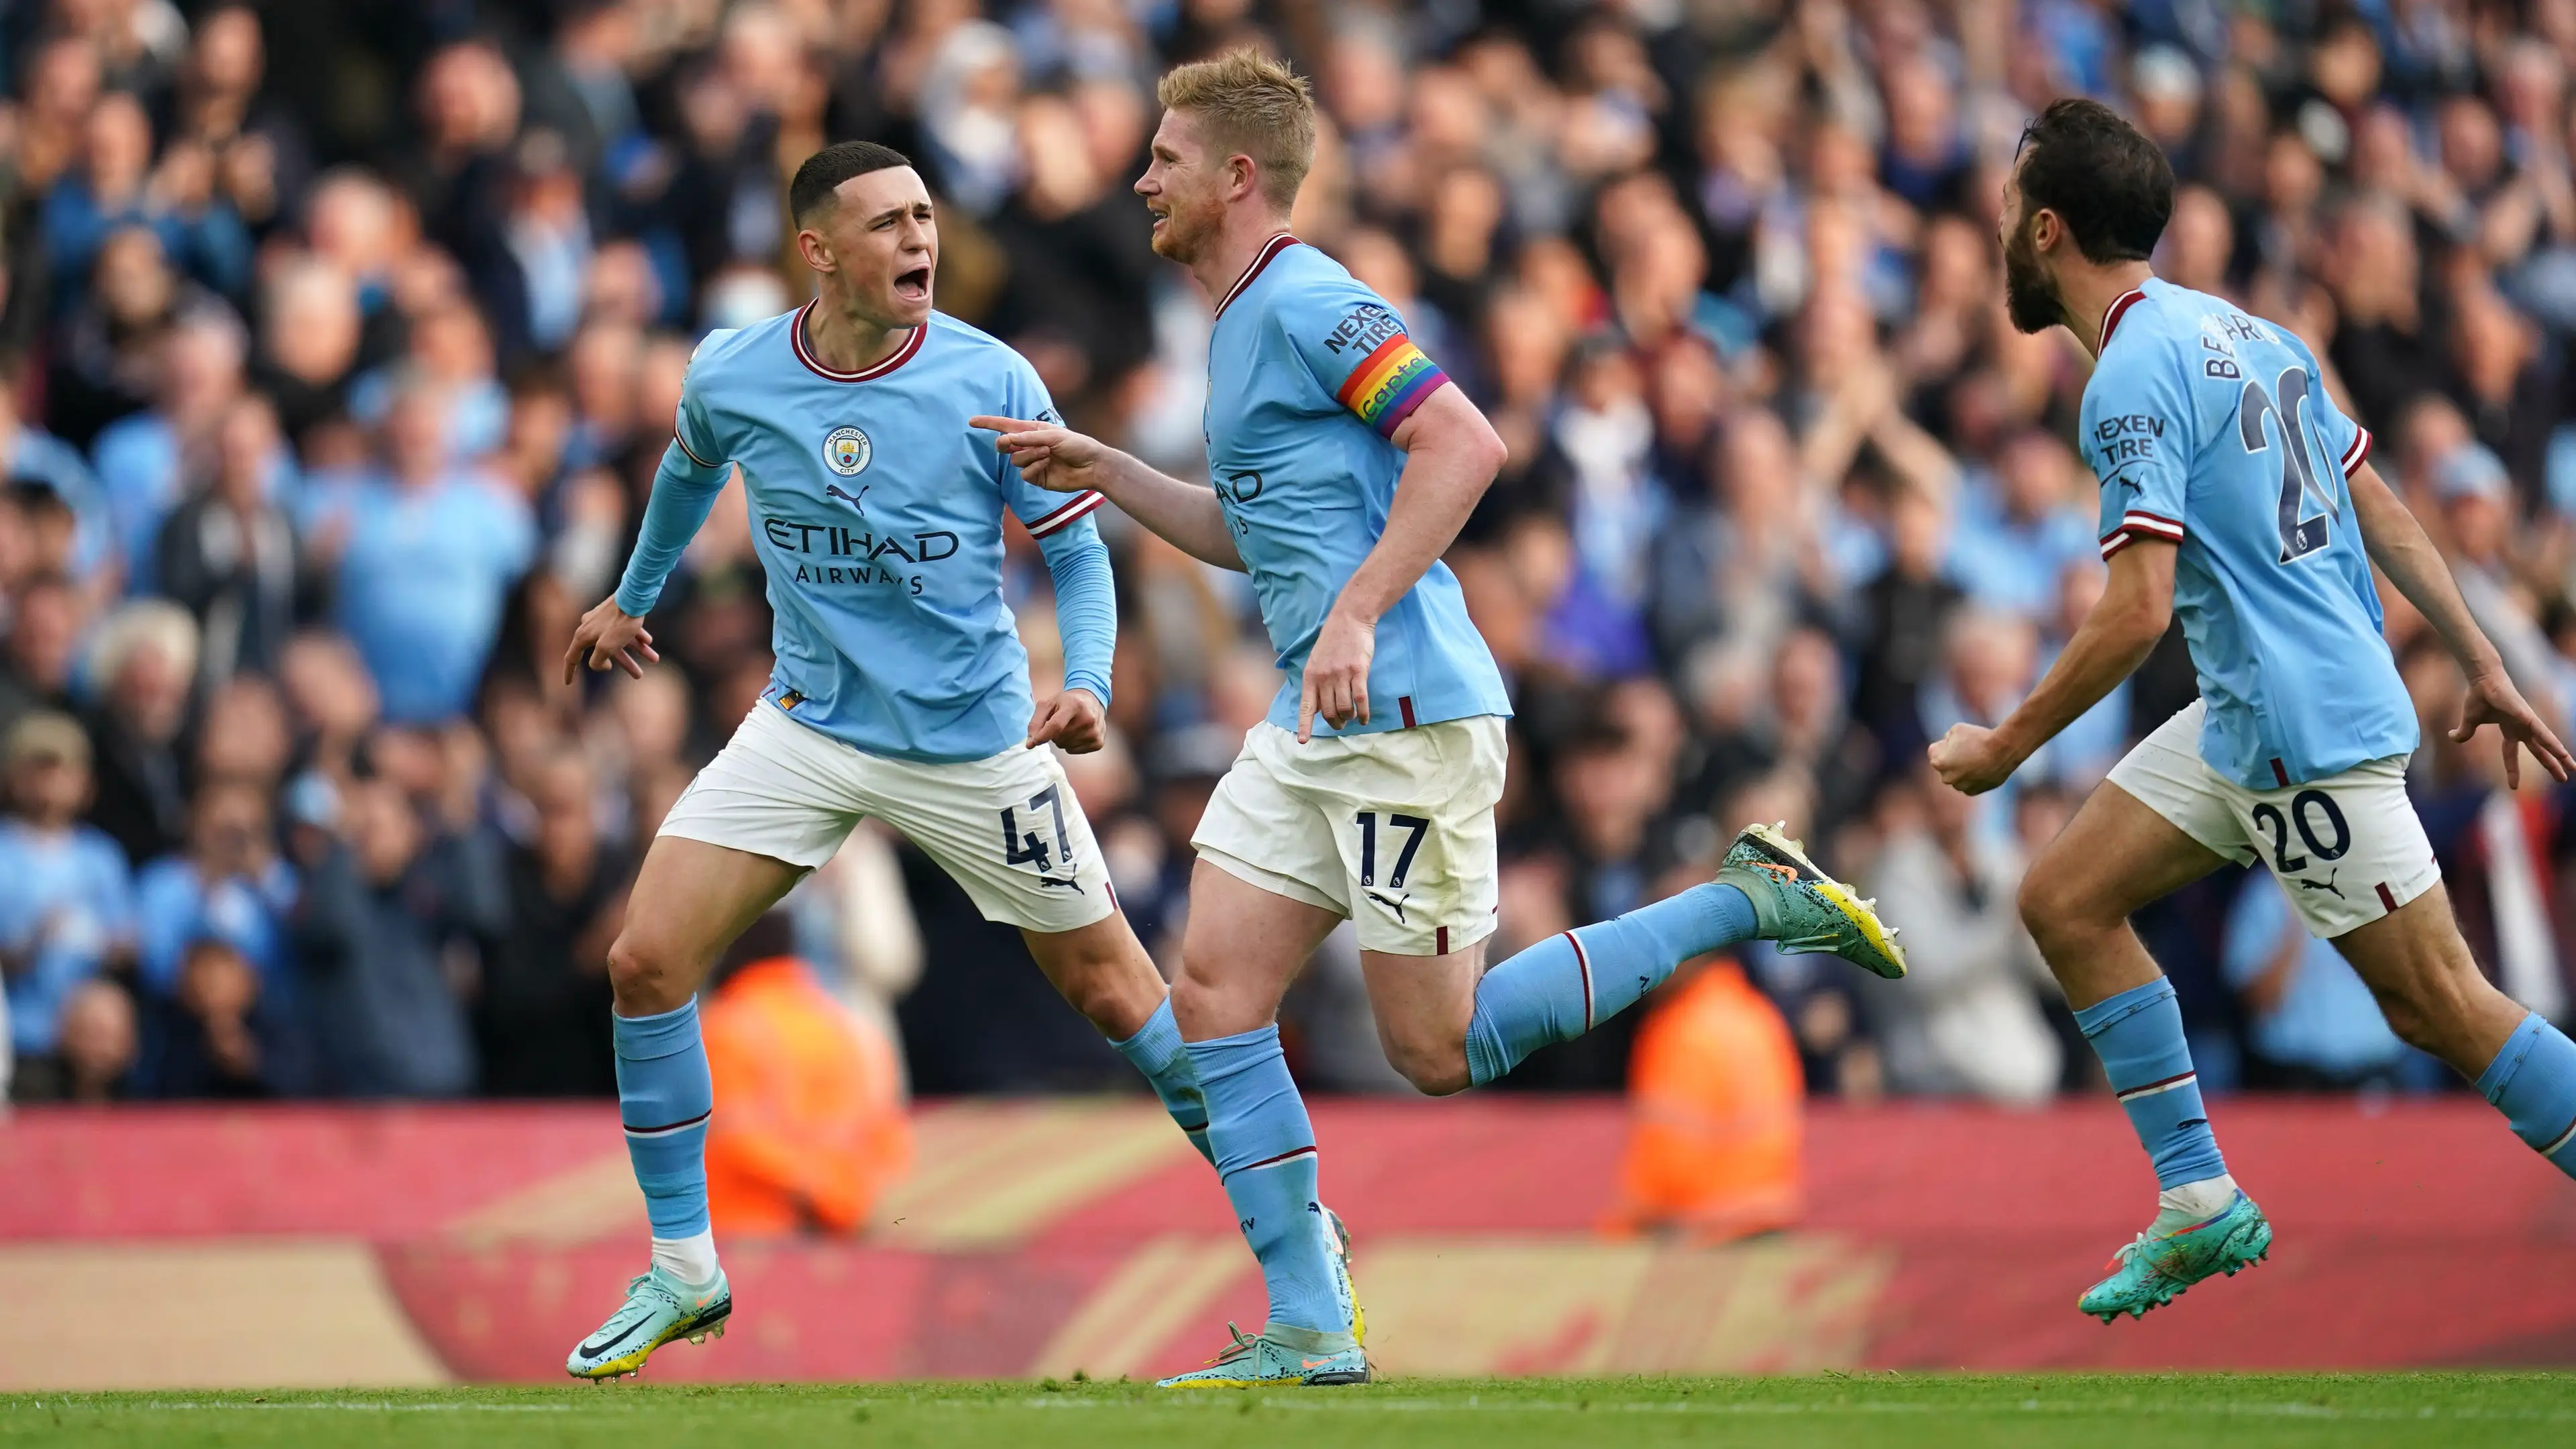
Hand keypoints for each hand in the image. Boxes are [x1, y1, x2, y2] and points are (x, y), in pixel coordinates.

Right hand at [562, 596, 658, 683]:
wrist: (634, 595)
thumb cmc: (620, 622)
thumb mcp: (607, 647)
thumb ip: (598, 660)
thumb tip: (600, 665)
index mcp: (583, 635)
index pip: (572, 658)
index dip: (569, 672)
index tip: (568, 683)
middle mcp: (590, 626)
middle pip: (606, 651)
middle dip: (625, 663)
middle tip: (639, 675)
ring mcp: (603, 619)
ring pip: (621, 640)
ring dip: (637, 651)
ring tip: (654, 659)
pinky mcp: (616, 612)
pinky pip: (627, 629)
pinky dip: (638, 636)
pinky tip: (649, 641)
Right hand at [972, 415, 1106, 494]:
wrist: (1091, 466)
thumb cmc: (1076, 445)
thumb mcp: (1053, 436)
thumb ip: (1029, 437)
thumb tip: (1006, 439)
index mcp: (1033, 430)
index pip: (1006, 426)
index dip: (988, 424)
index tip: (971, 422)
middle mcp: (1030, 446)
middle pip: (1004, 445)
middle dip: (1005, 443)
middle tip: (1009, 442)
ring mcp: (1032, 462)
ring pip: (1015, 459)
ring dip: (1030, 455)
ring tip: (1048, 454)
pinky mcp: (1036, 478)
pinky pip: (1024, 473)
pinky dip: (1034, 467)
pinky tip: (1047, 465)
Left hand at [1026, 687, 1106, 752]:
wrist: (1091, 700)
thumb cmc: (1066, 702)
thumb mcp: (1048, 704)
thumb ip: (1036, 722)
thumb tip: (1030, 744)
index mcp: (1074, 705)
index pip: (1056, 726)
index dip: (1042, 736)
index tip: (1034, 742)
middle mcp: (1088, 718)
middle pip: (1058, 738)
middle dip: (1053, 733)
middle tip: (1061, 721)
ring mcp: (1095, 732)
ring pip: (1065, 746)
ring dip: (1062, 739)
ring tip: (1070, 726)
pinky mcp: (1098, 742)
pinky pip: (1073, 751)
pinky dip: (1070, 744)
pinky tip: (1077, 733)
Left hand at [1299, 607, 1375, 741]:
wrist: (1349, 619)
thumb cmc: (1333, 641)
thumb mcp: (1316, 661)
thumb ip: (1316, 683)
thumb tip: (1316, 706)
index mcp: (1310, 676)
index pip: (1306, 706)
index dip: (1305, 725)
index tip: (1303, 741)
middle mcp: (1324, 678)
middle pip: (1328, 711)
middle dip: (1335, 722)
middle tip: (1340, 723)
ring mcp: (1341, 675)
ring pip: (1344, 708)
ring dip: (1349, 717)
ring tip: (1352, 717)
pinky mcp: (1358, 671)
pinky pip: (1360, 699)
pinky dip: (1363, 712)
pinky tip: (1364, 718)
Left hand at [1928, 722, 2018, 795]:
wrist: (2003, 750)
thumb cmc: (1979, 737)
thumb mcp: (1957, 729)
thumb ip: (1947, 738)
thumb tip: (1947, 744)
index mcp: (1938, 762)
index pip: (1934, 751)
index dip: (1945, 743)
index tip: (1958, 740)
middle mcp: (1946, 778)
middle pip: (1945, 765)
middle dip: (1952, 758)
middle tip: (1969, 749)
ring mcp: (1961, 786)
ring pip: (1957, 776)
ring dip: (1963, 769)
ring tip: (1978, 758)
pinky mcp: (1974, 792)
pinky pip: (1969, 783)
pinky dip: (1974, 777)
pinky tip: (1983, 768)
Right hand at [2453, 667, 2575, 787]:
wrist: (2481, 680)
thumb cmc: (2477, 696)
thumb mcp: (2469, 721)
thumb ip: (2464, 732)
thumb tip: (2452, 738)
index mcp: (2509, 729)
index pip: (2511, 753)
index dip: (2512, 770)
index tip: (2514, 787)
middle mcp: (2522, 727)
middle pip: (2539, 750)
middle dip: (2551, 765)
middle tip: (2563, 778)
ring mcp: (2527, 722)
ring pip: (2547, 743)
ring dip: (2561, 757)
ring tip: (2572, 769)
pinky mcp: (2528, 717)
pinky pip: (2543, 734)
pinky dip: (2553, 744)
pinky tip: (2563, 753)